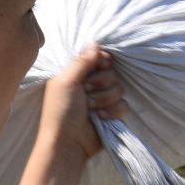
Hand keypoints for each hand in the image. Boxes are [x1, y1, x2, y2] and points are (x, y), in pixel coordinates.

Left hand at [39, 42, 128, 162]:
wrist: (68, 142)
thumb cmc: (61, 111)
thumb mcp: (66, 81)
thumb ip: (82, 61)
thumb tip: (96, 42)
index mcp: (77, 74)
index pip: (98, 57)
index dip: (102, 61)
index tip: (100, 65)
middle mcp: (91, 84)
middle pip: (111, 72)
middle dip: (101, 83)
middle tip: (87, 92)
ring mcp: (102, 100)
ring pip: (119, 88)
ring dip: (105, 99)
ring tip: (91, 108)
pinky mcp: (111, 114)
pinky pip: (124, 105)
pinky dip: (113, 111)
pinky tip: (101, 117)